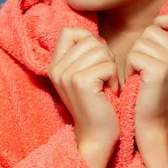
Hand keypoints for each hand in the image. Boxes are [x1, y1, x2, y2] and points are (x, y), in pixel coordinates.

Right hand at [48, 28, 119, 167]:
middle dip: (104, 55)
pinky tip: (109, 92)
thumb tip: (95, 36)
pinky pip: (108, 65)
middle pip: (89, 40)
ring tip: (105, 85)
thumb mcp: (82, 74)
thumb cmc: (97, 102)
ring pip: (100, 50)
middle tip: (103, 77)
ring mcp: (66, 75)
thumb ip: (82, 54)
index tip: (95, 59)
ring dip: (110, 67)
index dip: (88, 39)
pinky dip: (113, 78)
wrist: (97, 135)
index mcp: (54, 64)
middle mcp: (56, 68)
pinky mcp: (81, 82)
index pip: (69, 32)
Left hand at [124, 13, 167, 136]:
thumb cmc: (151, 89)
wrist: (152, 121)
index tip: (153, 41)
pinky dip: (129, 66)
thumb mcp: (167, 63)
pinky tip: (136, 79)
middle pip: (152, 30)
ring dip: (133, 57)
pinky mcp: (160, 71)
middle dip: (141, 46)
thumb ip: (167, 43)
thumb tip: (158, 20)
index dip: (161, 23)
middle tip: (144, 68)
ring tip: (141, 74)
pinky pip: (134, 55)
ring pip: (141, 42)